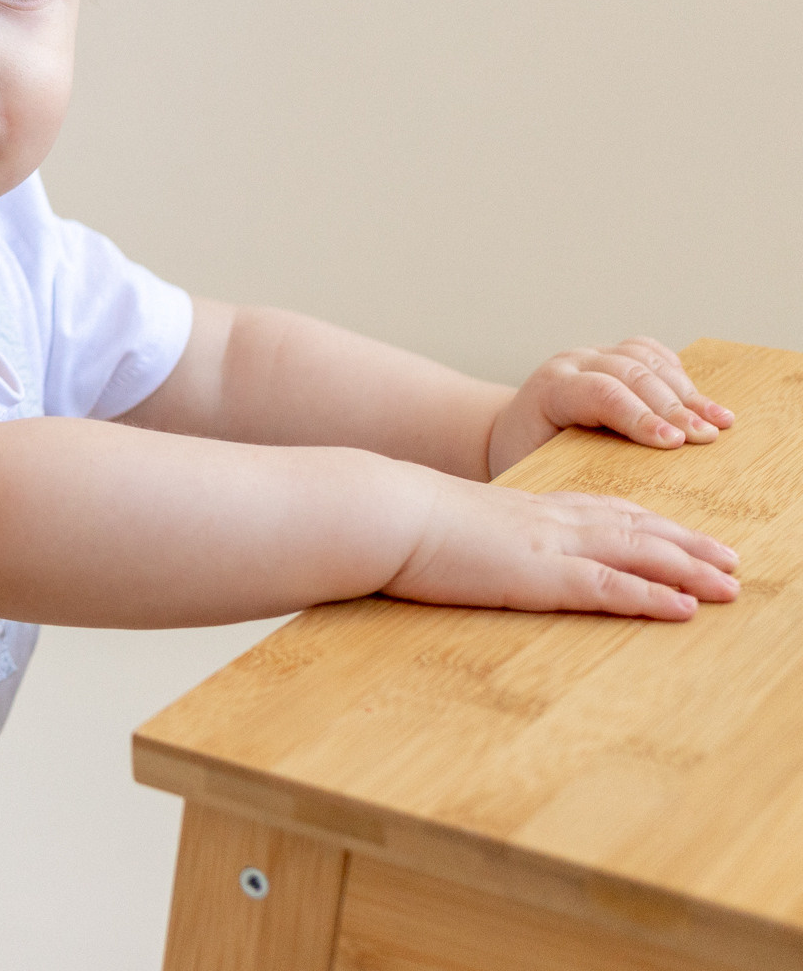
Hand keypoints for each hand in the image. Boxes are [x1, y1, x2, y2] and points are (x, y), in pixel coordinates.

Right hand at [388, 474, 739, 620]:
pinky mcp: (540, 574)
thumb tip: (467, 550)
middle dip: (689, 545)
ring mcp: (549, 545)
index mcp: (529, 509)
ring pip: (638, 553)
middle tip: (731, 561)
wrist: (385, 511)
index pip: (606, 512)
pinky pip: (610, 586)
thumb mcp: (448, 526)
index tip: (683, 534)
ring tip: (729, 585)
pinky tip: (684, 608)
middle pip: (637, 529)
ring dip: (689, 569)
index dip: (651, 524)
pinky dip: (652, 595)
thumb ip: (473, 536)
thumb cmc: (401, 521)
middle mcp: (550, 520)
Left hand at [486, 337, 734, 478]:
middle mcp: (571, 364)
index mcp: (549, 389)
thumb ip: (574, 472)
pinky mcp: (611, 356)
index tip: (674, 443)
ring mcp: (592, 355)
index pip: (600, 393)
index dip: (640, 416)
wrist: (510, 432)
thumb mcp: (537, 468)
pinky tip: (700, 399)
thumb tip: (620, 503)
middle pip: (631, 373)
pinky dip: (678, 374)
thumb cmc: (524, 459)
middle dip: (674, 408)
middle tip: (707, 437)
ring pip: (646, 359)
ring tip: (719, 422)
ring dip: (686, 391)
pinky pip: (650, 353)